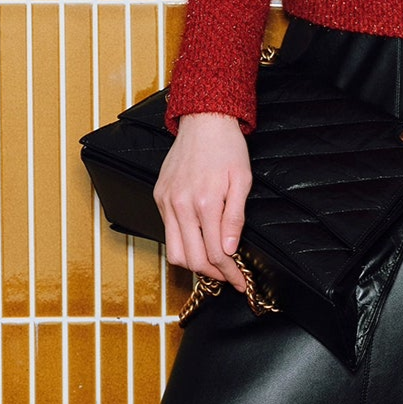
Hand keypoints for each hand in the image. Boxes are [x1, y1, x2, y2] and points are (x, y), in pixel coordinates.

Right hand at [154, 113, 251, 292]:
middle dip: (213, 274)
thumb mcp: (242, 182)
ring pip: (174, 251)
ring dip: (194, 264)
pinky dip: (182, 244)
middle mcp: (181, 205)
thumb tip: (229, 249)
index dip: (230, 273)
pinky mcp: (160, 197)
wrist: (204, 121)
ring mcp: (167, 202)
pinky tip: (198, 241)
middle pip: (192, 259)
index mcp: (205, 202)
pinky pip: (167, 231)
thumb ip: (235, 219)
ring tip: (213, 264)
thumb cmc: (227, 148)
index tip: (240, 282)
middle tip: (229, 277)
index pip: (216, 253)